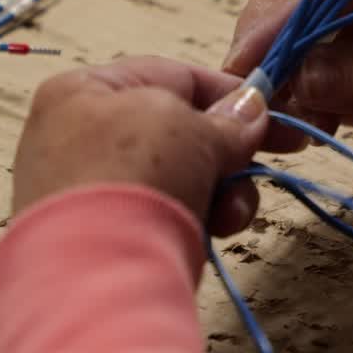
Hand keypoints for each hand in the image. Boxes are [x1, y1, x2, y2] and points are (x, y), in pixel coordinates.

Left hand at [13, 57, 269, 234]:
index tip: (273, 112)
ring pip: (178, 177)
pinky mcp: (104, 237)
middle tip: (265, 164)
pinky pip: (164, 214)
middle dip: (227, 152)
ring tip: (231, 213)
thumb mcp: (192, 130)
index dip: (228, 92)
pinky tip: (211, 232)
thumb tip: (251, 109)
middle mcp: (78, 136)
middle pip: (178, 132)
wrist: (94, 276)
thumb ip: (228, 119)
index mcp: (83, 89)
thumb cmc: (134, 177)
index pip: (171, 76)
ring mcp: (89, 189)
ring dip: (220, 191)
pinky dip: (195, 218)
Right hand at [224, 0, 352, 224]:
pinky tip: (298, 120)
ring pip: (326, 50)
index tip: (257, 45)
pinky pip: (339, 91)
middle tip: (248, 77)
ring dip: (294, 77)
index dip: (297, 5)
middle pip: (328, 4)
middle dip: (286, 40)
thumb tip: (297, 77)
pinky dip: (313, 105)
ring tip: (271, 108)